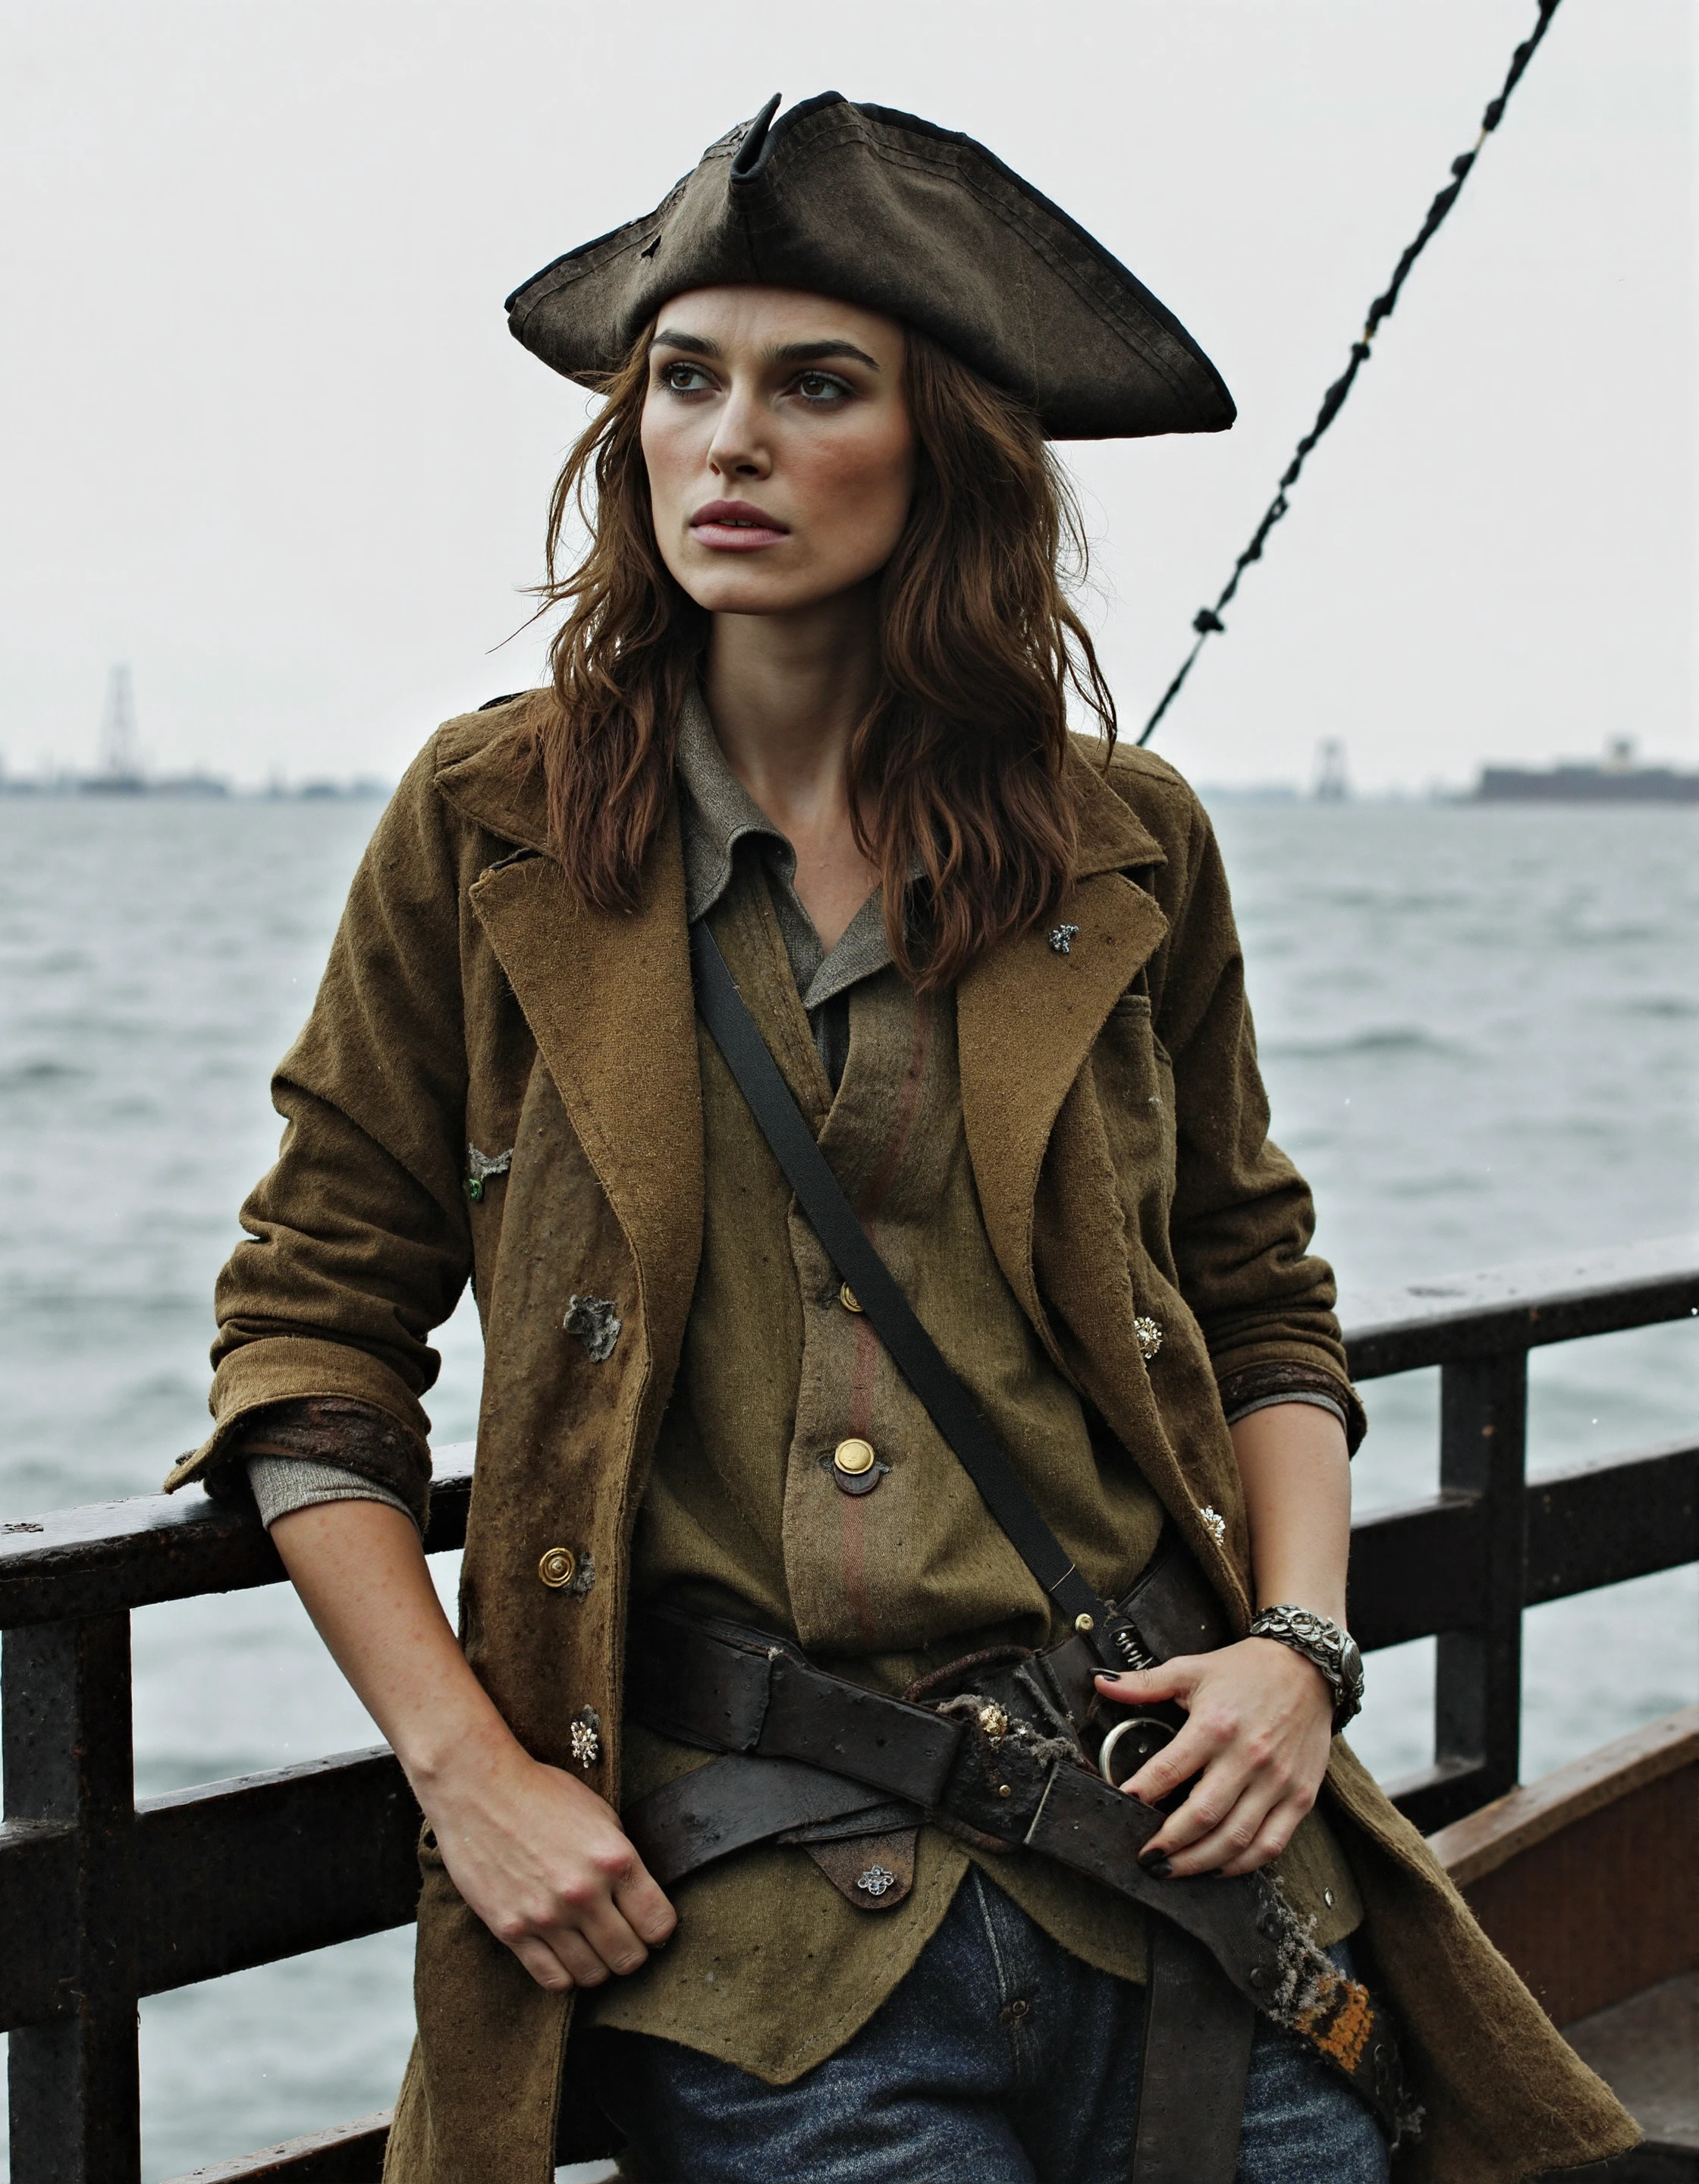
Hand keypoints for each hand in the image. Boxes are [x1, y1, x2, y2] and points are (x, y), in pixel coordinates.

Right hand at [419, 1725, 676, 1991]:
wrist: (479, 1789)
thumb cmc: (542, 1795)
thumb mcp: (600, 1815)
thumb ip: (623, 1860)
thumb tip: (641, 1900)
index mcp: (614, 1859)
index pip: (659, 1924)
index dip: (658, 1929)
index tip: (648, 1925)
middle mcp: (584, 1893)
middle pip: (629, 1958)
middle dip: (631, 1952)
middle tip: (620, 1939)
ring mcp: (546, 1915)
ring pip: (592, 1976)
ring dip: (598, 1966)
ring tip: (590, 1947)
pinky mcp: (511, 1930)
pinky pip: (552, 1979)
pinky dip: (564, 1975)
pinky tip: (563, 1955)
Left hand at [1095, 1638, 1333, 1877]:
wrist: (1307, 1666)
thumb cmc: (1246, 1670)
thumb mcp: (1192, 1669)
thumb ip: (1145, 1683)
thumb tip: (1101, 1684)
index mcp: (1215, 1725)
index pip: (1168, 1771)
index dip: (1140, 1794)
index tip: (1121, 1807)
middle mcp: (1247, 1757)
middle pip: (1201, 1817)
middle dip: (1167, 1844)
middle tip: (1145, 1857)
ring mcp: (1277, 1781)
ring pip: (1234, 1840)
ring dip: (1198, 1863)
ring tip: (1171, 1870)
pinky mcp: (1301, 1797)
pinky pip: (1270, 1845)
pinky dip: (1241, 1865)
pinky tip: (1217, 1868)